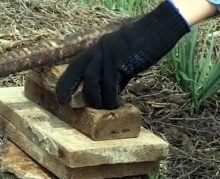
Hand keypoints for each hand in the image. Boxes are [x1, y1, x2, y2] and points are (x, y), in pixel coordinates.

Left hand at [55, 1, 190, 108]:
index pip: (76, 65)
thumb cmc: (144, 45)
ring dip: (95, 97)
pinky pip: (110, 83)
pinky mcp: (119, 59)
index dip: (66, 82)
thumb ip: (115, 75)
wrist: (159, 30)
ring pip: (92, 79)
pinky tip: (115, 104)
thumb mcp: (124, 60)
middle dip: (67, 87)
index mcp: (98, 49)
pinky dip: (111, 97)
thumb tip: (109, 94)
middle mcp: (99, 49)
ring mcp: (108, 53)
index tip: (60, 97)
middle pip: (78, 69)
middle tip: (65, 103)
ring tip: (103, 107)